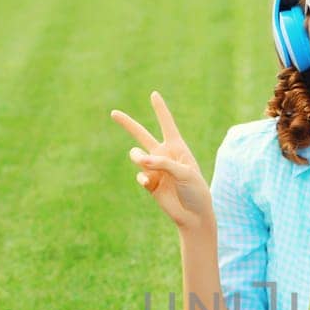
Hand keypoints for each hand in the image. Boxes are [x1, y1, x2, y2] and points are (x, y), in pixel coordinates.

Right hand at [110, 91, 212, 231]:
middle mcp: (164, 155)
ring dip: (138, 157)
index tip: (154, 94)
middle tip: (113, 113)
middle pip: (142, 135)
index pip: (167, 124)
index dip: (160, 109)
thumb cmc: (196, 191)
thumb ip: (162, 163)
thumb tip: (139, 159)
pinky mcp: (149, 184)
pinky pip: (140, 176)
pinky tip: (149, 184)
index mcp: (177, 147)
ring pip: (136, 155)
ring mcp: (155, 169)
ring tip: (144, 162)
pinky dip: (143, 178)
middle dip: (127, 124)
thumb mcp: (184, 173)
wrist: (194, 215)